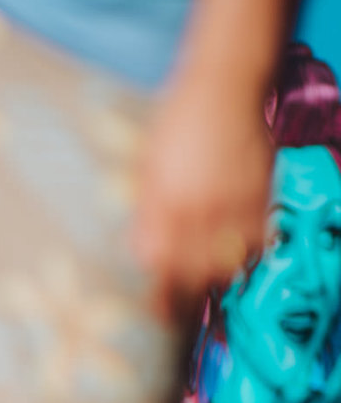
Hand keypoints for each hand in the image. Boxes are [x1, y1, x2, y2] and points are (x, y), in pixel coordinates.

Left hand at [132, 68, 272, 322]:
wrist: (223, 86)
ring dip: (212, 278)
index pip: (160, 262)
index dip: (160, 296)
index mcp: (165, 198)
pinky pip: (254, 239)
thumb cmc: (176, 124)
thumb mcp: (149, 167)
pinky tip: (232, 255)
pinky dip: (243, 254)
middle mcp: (199, 204)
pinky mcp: (260, 192)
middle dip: (183, 298)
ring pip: (225, 260)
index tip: (156, 316)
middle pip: (193, 270)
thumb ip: (147, 212)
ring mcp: (232, 200)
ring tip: (200, 284)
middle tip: (175, 315)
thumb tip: (143, 255)